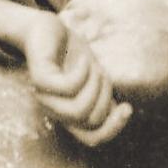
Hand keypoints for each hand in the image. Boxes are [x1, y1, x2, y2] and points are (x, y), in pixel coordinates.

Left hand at [20, 10, 131, 146]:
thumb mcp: (94, 76)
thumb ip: (103, 96)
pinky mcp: (40, 79)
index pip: (92, 139)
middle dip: (106, 95)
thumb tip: (122, 113)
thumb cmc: (71, 53)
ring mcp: (45, 97)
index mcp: (69, 114)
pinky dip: (83, 72)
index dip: (113, 129)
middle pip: (91, 121)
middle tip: (100, 72)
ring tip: (92, 64)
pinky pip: (68, 88)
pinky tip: (83, 60)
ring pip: (79, 110)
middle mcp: (56, 111)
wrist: (45, 28)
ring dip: (95, 84)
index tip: (127, 107)